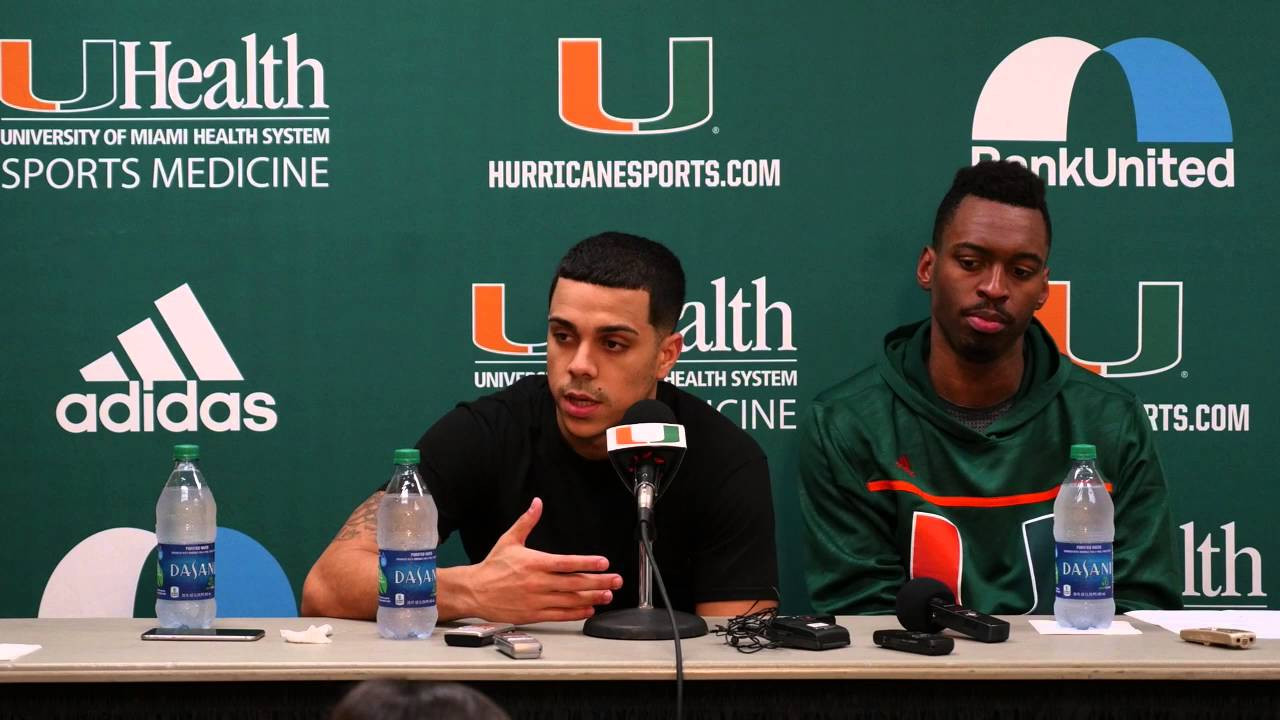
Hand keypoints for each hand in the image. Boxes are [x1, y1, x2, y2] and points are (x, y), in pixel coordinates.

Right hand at [457, 497, 621, 623]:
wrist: (474, 591)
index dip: (587, 563)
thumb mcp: (509, 540)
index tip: (603, 562)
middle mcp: (537, 582)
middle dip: (598, 582)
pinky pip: (559, 615)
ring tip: (607, 595)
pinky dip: (576, 613)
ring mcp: (536, 600)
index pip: (566, 563)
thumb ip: (527, 522)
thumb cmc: (493, 566)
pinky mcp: (533, 614)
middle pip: (573, 583)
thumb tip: (537, 503)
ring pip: (570, 600)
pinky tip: (589, 609)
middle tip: (615, 581)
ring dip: (591, 598)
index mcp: (534, 563)